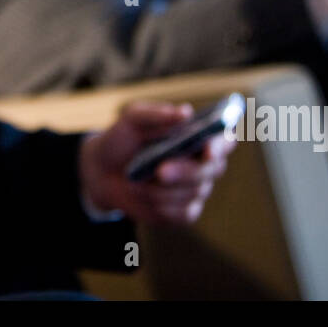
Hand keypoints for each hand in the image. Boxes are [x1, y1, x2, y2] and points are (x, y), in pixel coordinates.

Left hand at [79, 101, 234, 224]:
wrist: (104, 171)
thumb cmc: (124, 139)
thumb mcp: (132, 120)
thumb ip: (158, 115)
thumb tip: (186, 113)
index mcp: (199, 135)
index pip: (223, 140)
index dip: (220, 145)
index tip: (207, 149)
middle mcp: (204, 163)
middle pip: (211, 170)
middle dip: (186, 171)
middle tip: (161, 171)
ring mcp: (197, 189)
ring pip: (192, 193)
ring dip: (161, 188)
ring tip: (136, 180)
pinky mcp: (185, 212)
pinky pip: (182, 214)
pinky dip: (159, 205)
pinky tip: (143, 196)